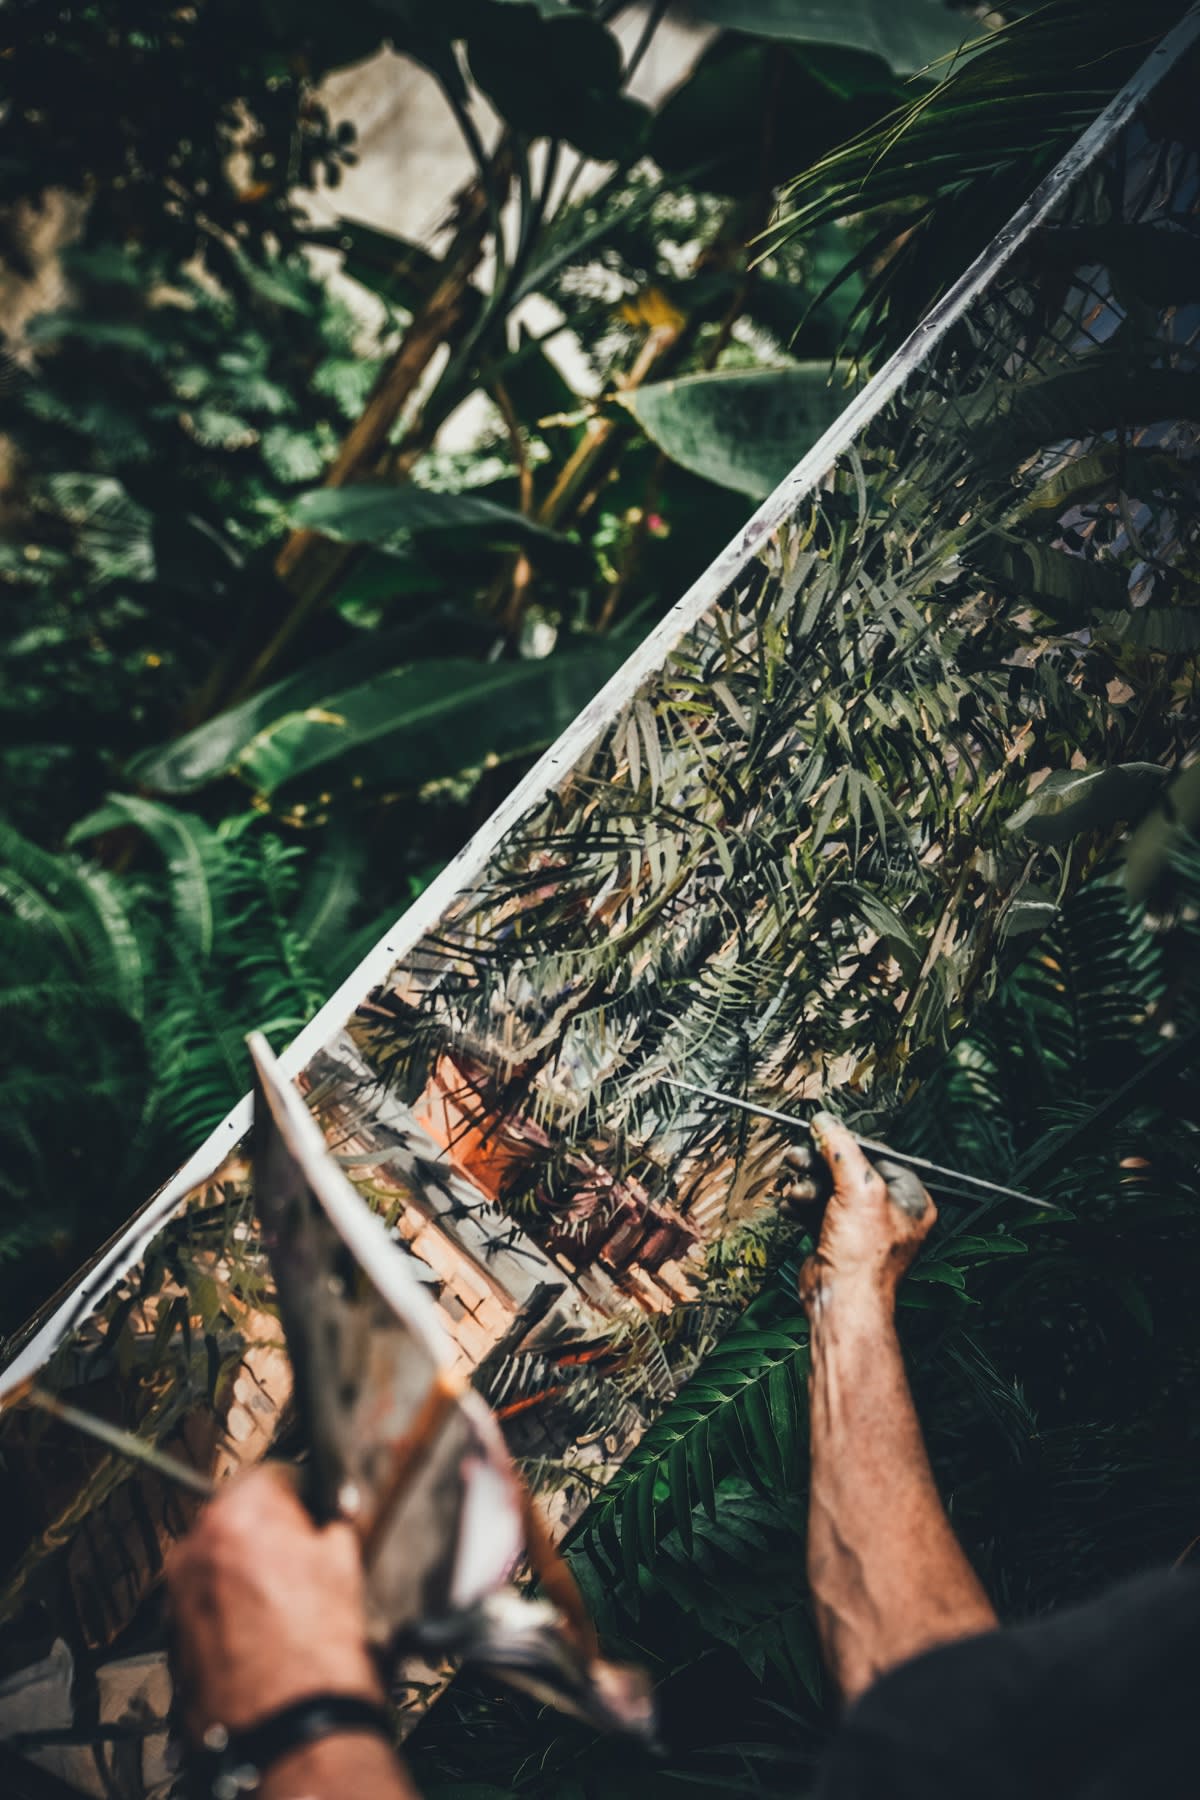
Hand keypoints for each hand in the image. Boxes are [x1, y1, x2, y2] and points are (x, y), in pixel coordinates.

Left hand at [165, 1464, 382, 1743]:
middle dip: (266, 1532)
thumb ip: (331, 1523)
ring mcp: (176, 1594)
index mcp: (238, 1513)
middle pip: (235, 1517)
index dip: (300, 1493)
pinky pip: (203, 1604)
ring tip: (282, 1603)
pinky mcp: (170, 1636)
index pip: (270, 1473)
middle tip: (302, 1558)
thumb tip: (331, 1516)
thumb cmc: (318, 1648)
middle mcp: (195, 1547)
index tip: (313, 1510)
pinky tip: (261, 1632)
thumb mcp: (344, 1564)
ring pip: (216, 1562)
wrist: (290, 1728)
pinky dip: (226, 1610)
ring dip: (243, 1570)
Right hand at [785, 1112, 934, 1312]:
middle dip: (820, 1164)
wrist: (841, 1301)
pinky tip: (792, 1204)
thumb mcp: (858, 1190)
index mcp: (910, 1200)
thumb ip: (842, 1149)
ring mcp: (861, 1227)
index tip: (823, 1130)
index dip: (848, 1144)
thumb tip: (826, 1121)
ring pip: (829, 1190)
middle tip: (798, 1155)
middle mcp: (888, 1212)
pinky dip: (802, 1205)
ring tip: (796, 1188)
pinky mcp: (836, 1239)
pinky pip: (817, 1210)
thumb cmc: (863, 1257)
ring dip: (808, 1185)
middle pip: (849, 1172)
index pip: (878, 1156)